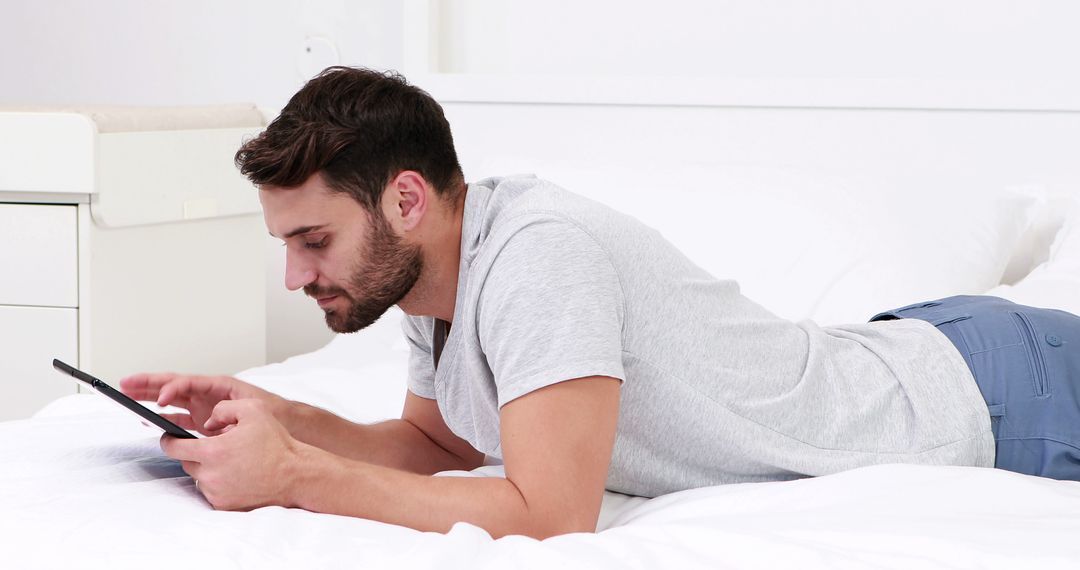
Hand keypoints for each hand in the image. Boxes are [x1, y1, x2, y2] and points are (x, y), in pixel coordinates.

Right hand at [120, 372, 288, 436]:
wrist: (287, 425)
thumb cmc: (272, 414)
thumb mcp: (252, 408)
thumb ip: (230, 411)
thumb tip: (210, 421)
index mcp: (218, 386)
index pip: (188, 382)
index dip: (171, 389)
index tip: (160, 400)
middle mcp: (208, 393)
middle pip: (173, 385)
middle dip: (148, 384)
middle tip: (124, 384)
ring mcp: (204, 406)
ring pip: (171, 399)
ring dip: (150, 398)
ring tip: (127, 396)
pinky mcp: (205, 421)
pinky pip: (179, 417)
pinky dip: (164, 417)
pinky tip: (149, 419)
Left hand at [160, 399, 315, 510]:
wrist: (295, 475)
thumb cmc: (276, 443)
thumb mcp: (254, 410)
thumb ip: (224, 408)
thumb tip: (208, 421)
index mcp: (211, 451)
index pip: (172, 447)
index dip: (168, 439)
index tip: (170, 436)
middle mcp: (209, 475)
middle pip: (185, 462)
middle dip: (194, 453)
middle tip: (214, 447)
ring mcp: (215, 493)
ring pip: (199, 478)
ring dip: (207, 469)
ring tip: (230, 461)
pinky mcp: (223, 505)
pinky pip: (211, 492)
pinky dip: (219, 483)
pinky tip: (237, 475)